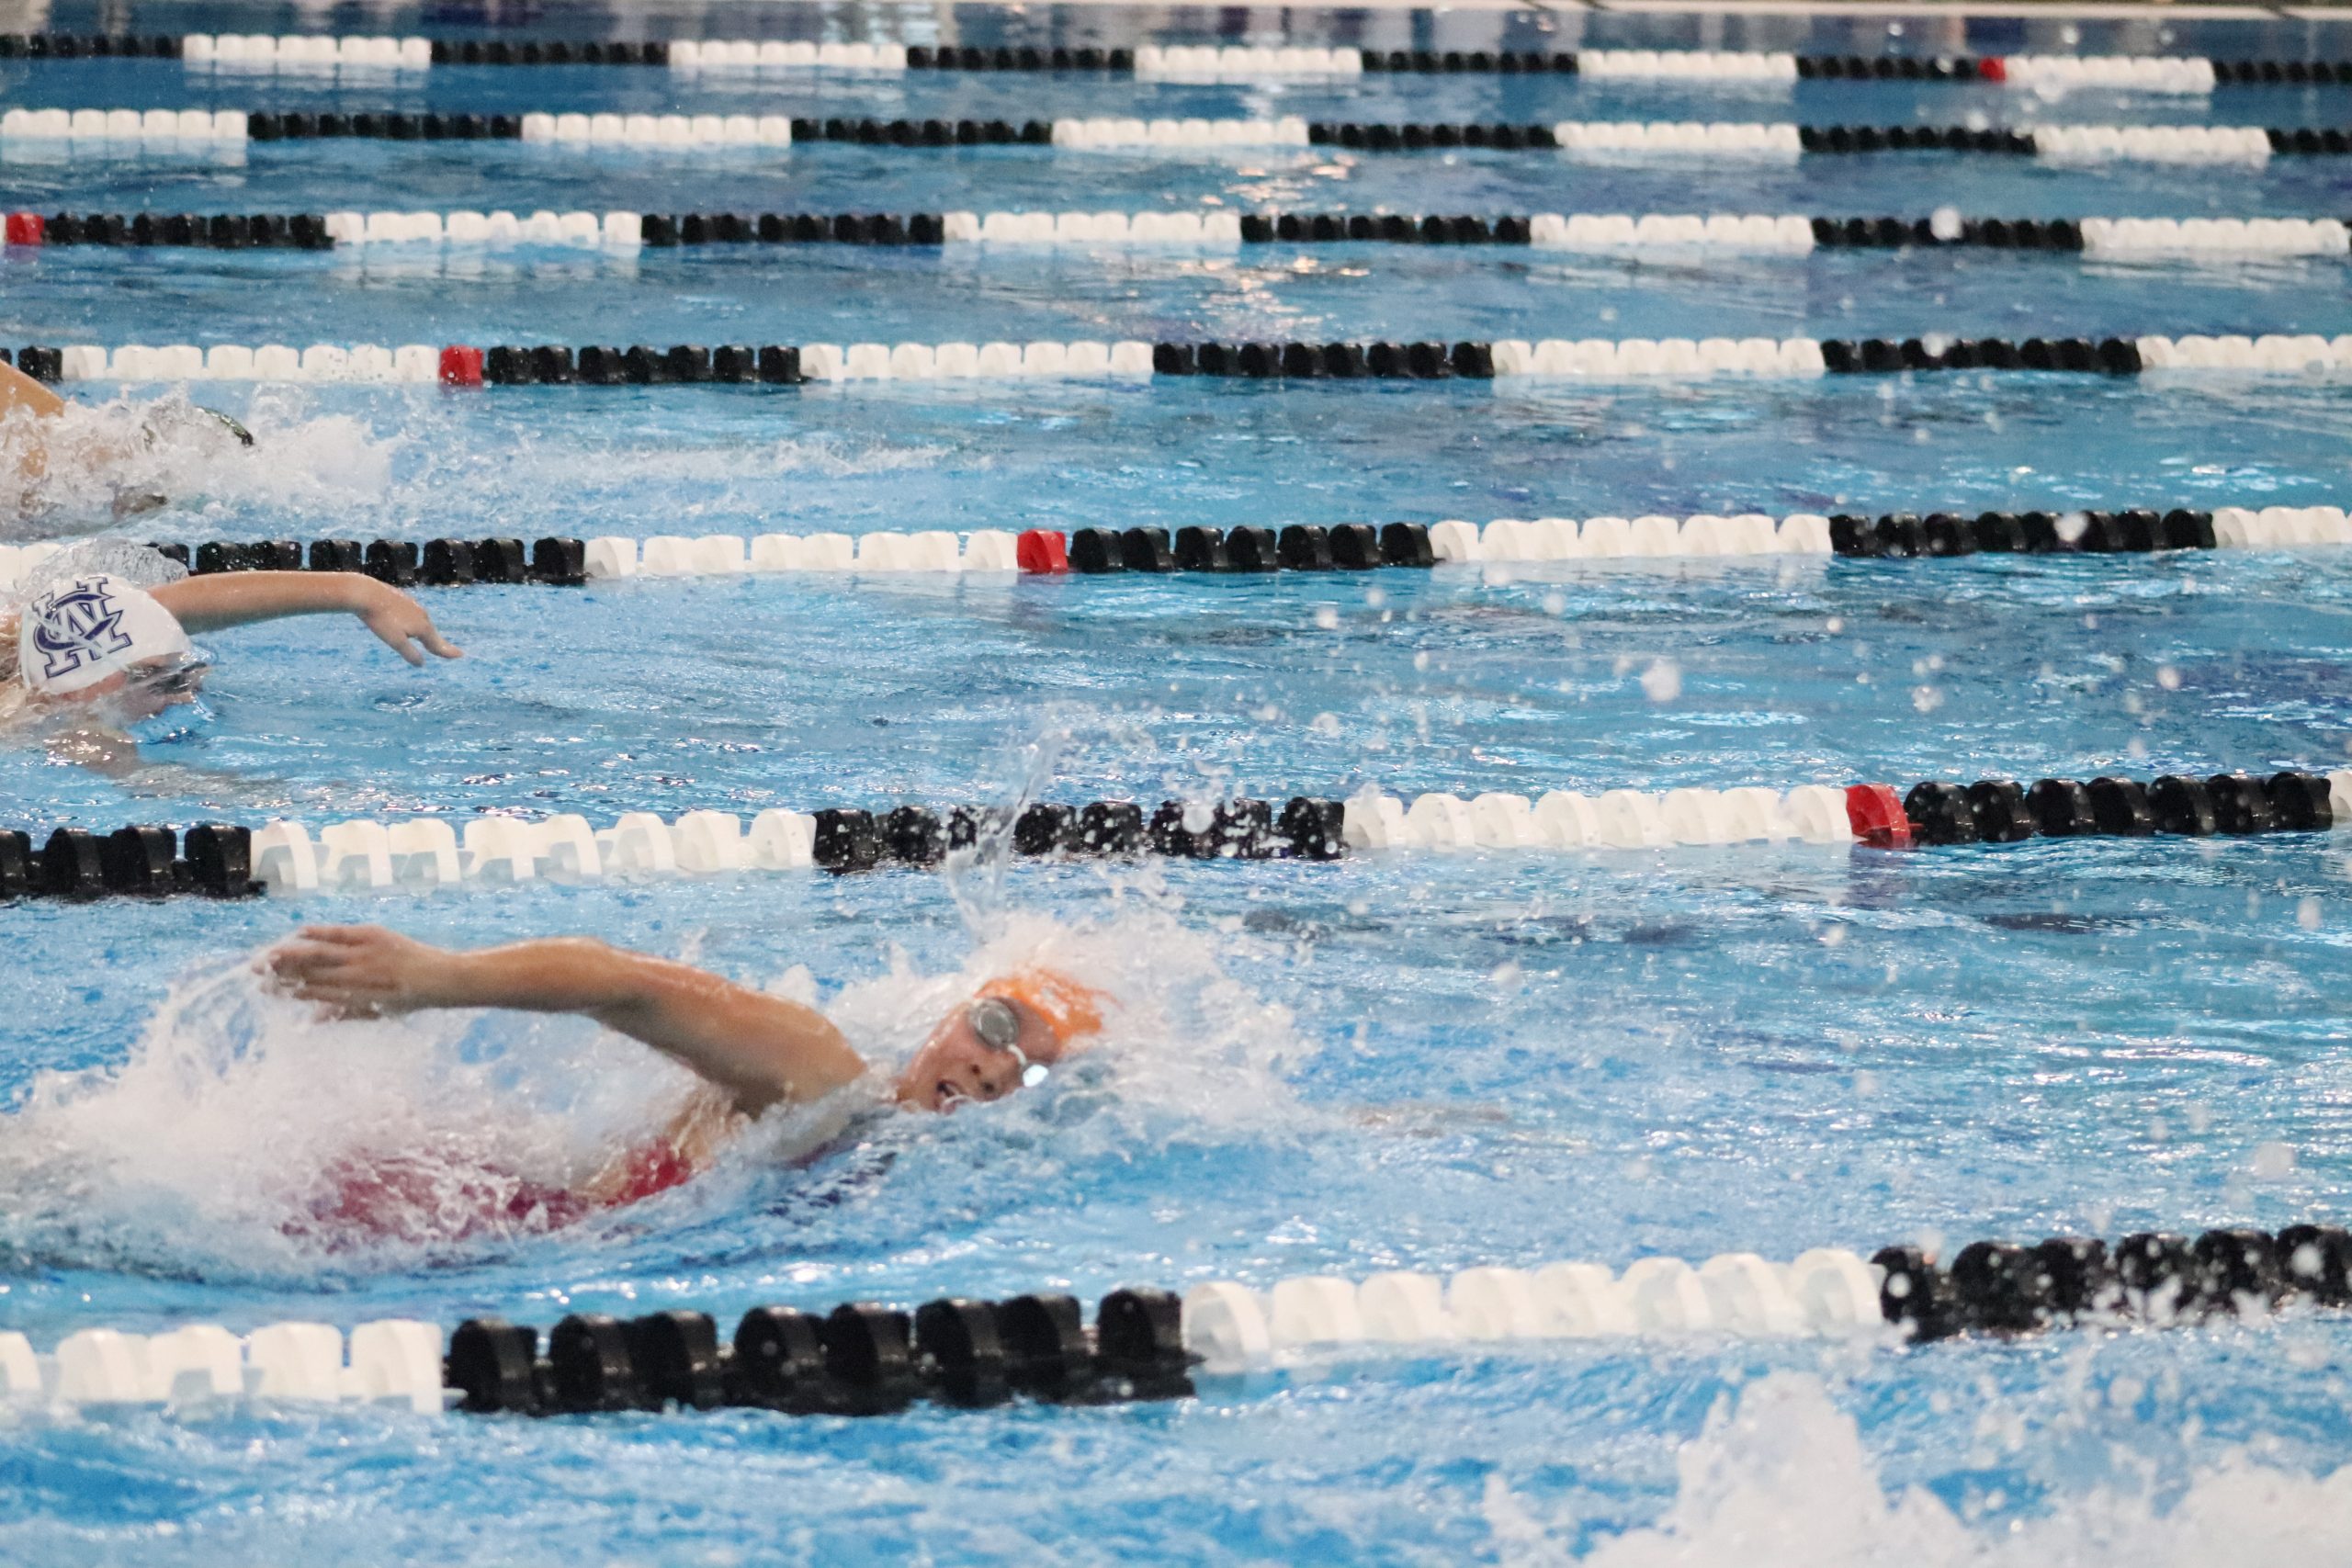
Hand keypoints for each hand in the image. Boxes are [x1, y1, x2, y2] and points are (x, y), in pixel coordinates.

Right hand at [265, 924, 457, 1017]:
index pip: (312, 993)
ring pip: (319, 955)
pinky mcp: (374, 936)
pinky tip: (300, 931)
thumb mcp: (376, 1012)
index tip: (265, 989)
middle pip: (309, 974)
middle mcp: (355, 977)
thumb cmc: (407, 999)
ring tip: (267, 955)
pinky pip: (342, 933)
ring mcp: (364, 956)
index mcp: (353, 997)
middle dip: (280, 973)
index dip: (288, 992)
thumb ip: (343, 1014)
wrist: (440, 979)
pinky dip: (321, 932)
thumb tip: (311, 1021)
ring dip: (290, 955)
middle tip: (253, 971)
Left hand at [357, 581, 462, 665]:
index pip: (437, 644)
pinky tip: (408, 622)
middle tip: (445, 650)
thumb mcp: (395, 642)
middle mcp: (422, 615)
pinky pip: (414, 614)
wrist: (366, 594)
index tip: (461, 655)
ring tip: (427, 639)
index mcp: (422, 627)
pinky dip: (415, 622)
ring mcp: (413, 605)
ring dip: (426, 632)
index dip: (448, 652)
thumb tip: (421, 664)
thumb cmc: (380, 620)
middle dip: (437, 643)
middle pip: (432, 633)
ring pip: (423, 622)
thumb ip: (410, 653)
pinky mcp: (403, 599)